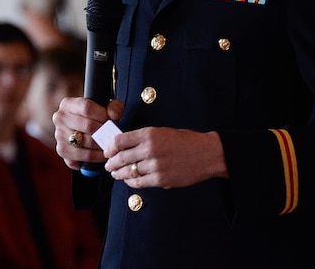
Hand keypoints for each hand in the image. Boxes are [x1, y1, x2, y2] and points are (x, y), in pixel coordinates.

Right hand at [53, 97, 123, 170]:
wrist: (80, 126)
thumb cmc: (94, 114)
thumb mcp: (105, 105)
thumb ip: (114, 106)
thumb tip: (114, 116)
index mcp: (68, 104)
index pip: (87, 108)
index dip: (103, 114)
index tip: (112, 119)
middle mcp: (60, 118)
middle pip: (87, 126)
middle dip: (104, 131)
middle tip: (113, 134)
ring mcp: (59, 135)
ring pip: (86, 142)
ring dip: (102, 145)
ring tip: (110, 143)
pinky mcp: (62, 151)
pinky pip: (82, 157)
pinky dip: (96, 157)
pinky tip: (102, 153)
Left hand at [104, 127, 227, 188]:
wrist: (207, 154)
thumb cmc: (186, 141)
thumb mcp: (163, 132)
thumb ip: (144, 138)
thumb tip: (125, 146)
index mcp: (150, 134)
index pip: (120, 141)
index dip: (110, 147)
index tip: (108, 151)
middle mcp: (150, 149)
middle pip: (121, 158)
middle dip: (112, 163)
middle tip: (109, 165)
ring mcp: (155, 166)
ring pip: (128, 172)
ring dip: (119, 174)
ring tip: (116, 174)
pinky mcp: (161, 179)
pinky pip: (139, 182)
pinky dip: (131, 182)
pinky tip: (130, 180)